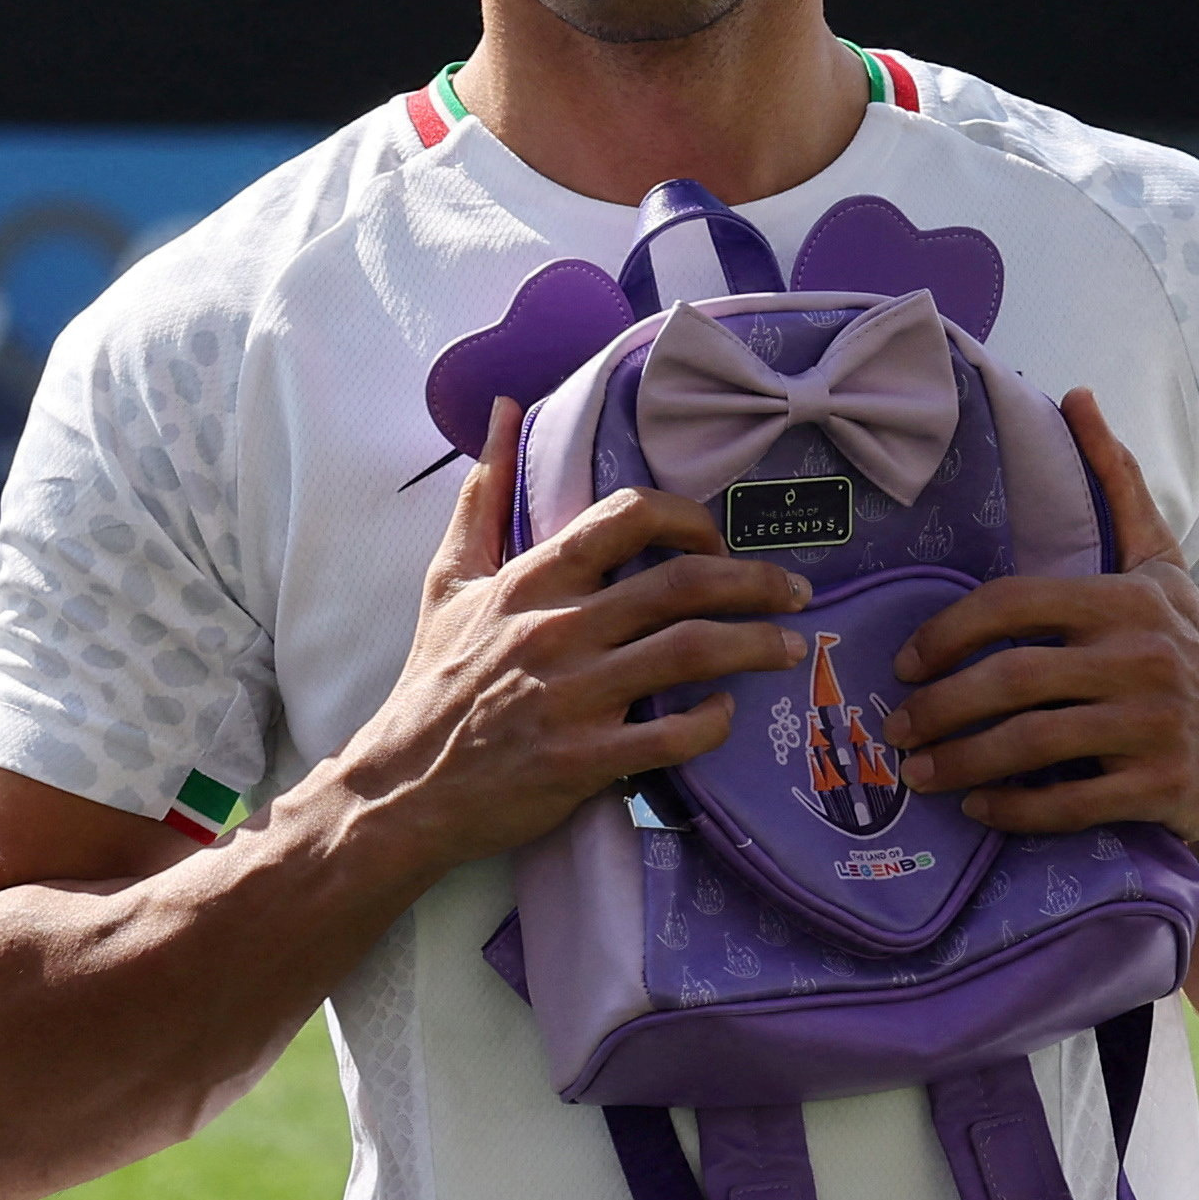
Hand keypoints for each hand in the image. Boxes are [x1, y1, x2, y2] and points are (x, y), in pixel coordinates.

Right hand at [314, 399, 815, 873]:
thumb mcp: (450, 578)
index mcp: (532, 580)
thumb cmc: (435, 680)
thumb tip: (505, 412)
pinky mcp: (585, 761)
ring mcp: (575, 696)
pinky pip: (673, 736)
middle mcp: (559, 629)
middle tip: (794, 593)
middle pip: (685, 584)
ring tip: (789, 648)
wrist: (404, 787)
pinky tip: (726, 712)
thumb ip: (485, 494)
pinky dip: (713, 722)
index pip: (628, 516)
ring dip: (757, 645)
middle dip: (757, 583)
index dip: (690, 519)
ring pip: (693, 653)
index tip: (717, 541)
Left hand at [882, 391, 1198, 844]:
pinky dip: (1015, 810)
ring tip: (920, 773)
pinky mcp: (1163, 788)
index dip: (948, 634)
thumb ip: (1119, 487)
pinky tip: (981, 811)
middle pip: (1011, 679)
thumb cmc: (1193, 653)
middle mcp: (1143, 657)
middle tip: (897, 727)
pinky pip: (1069, 803)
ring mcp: (1155, 725)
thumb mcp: (1162, 568)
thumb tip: (1077, 395)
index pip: (1012, 605)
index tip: (907, 661)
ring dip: (962, 764)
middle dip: (939, 708)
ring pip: (1032, 745)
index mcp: (1127, 599)